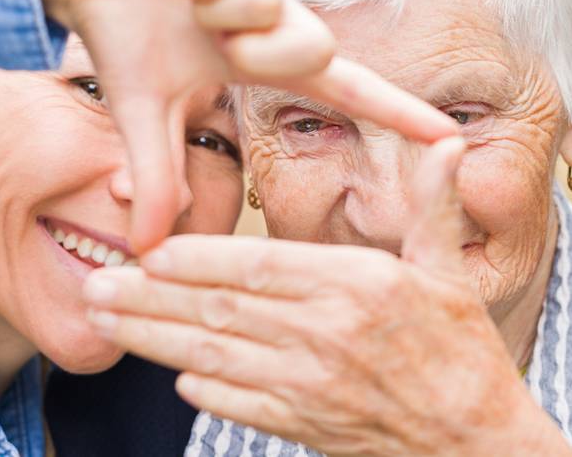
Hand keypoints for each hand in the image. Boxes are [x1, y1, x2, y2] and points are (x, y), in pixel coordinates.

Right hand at [33, 0, 457, 250]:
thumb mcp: (142, 116)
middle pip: (317, 50)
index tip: (450, 137)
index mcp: (266, 56)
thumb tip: (144, 247)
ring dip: (219, 15)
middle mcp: (277, 11)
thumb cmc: (122, 32)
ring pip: (277, 8)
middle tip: (210, 43)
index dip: (396, 113)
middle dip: (256, 56)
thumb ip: (159, 177)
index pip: (346, 91)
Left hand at [82, 138, 571, 455]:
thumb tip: (446, 144)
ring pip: (215, 357)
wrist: (476, 443)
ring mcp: (312, 386)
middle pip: (220, 312)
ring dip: (153, 340)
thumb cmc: (462, 352)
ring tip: (104, 322)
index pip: (260, 267)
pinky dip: (201, 389)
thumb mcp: (450, 271)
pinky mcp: (306, 426)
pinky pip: (239, 405)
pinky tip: (170, 373)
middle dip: (150, 299)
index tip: (151, 252)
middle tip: (96, 285)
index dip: (199, 260)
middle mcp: (326, 335)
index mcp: (358, 286)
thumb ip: (433, 205)